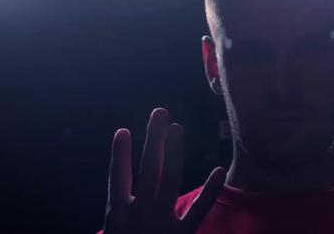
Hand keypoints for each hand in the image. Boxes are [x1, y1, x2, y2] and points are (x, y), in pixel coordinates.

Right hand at [102, 107, 225, 233]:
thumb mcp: (114, 233)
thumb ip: (120, 213)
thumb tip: (121, 191)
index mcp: (117, 215)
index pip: (117, 178)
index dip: (120, 154)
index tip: (122, 131)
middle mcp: (139, 214)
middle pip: (149, 169)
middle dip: (154, 138)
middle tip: (160, 112)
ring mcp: (161, 223)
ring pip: (170, 179)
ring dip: (174, 150)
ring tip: (177, 127)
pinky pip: (198, 211)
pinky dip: (209, 191)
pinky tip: (219, 171)